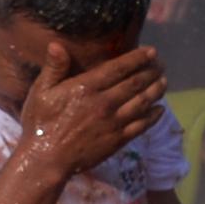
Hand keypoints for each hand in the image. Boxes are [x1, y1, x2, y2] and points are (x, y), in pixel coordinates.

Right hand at [14, 40, 166, 180]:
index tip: (152, 52)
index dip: (138, 58)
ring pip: (143, 102)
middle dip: (152, 72)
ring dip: (157, 90)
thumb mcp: (41, 91)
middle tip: (161, 65)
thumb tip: (57, 44)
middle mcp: (105, 102)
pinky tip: (160, 109)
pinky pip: (142, 125)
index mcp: (87, 87)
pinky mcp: (119, 139)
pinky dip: (154, 116)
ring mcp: (114, 122)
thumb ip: (54, 67)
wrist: (46, 159)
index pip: (119, 68)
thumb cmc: (40, 123)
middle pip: (136, 83)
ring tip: (164, 81)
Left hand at [148, 0, 194, 24]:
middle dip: (167, 16)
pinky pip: (184, 0)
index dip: (158, 19)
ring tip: (159, 1)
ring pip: (182, 8)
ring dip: (172, 8)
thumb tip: (151, 15)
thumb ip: (153, 2)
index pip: (168, 17)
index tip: (150, 16)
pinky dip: (176, 1)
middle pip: (178, 16)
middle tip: (156, 11)